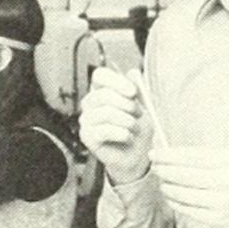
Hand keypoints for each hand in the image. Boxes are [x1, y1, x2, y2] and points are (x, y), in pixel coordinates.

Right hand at [78, 67, 152, 183]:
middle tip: (138, 114)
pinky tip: (128, 138)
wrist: (136, 155)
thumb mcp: (142, 107)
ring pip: (105, 112)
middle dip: (126, 104)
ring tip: (134, 128)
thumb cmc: (137, 130)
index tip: (132, 92)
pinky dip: (122, 134)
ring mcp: (86, 120)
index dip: (116, 81)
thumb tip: (134, 72)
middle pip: (102, 94)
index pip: (99, 75)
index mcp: (101, 91)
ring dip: (127, 121)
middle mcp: (90, 104)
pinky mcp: (86, 136)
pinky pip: (104, 130)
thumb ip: (137, 91)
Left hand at [150, 146, 228, 227]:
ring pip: (180, 193)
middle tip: (155, 167)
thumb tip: (182, 152)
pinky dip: (177, 203)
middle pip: (180, 174)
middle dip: (162, 170)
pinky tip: (174, 198)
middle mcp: (226, 180)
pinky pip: (188, 211)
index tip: (155, 153)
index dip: (167, 155)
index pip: (189, 155)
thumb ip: (217, 154)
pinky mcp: (220, 221)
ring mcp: (222, 202)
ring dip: (166, 187)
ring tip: (163, 182)